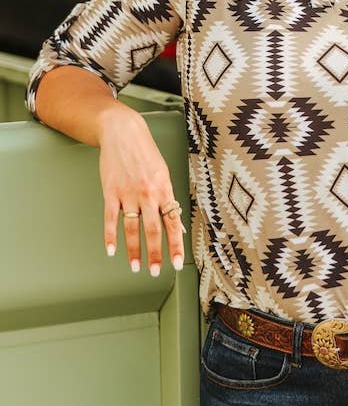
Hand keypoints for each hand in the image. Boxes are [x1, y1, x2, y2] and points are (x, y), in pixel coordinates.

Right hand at [98, 105, 184, 276]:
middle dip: (155, 254)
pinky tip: (111, 251)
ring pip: (132, 229)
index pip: (173, 222)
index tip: (178, 263)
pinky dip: (110, 237)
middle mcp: (148, 194)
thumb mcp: (163, 173)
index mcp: (164, 189)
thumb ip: (166, 196)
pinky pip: (110, 219)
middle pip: (153, 230)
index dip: (176, 245)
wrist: (123, 133)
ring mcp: (128, 194)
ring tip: (136, 267)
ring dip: (134, 251)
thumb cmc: (146, 153)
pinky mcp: (111, 192)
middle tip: (155, 272)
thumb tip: (174, 222)